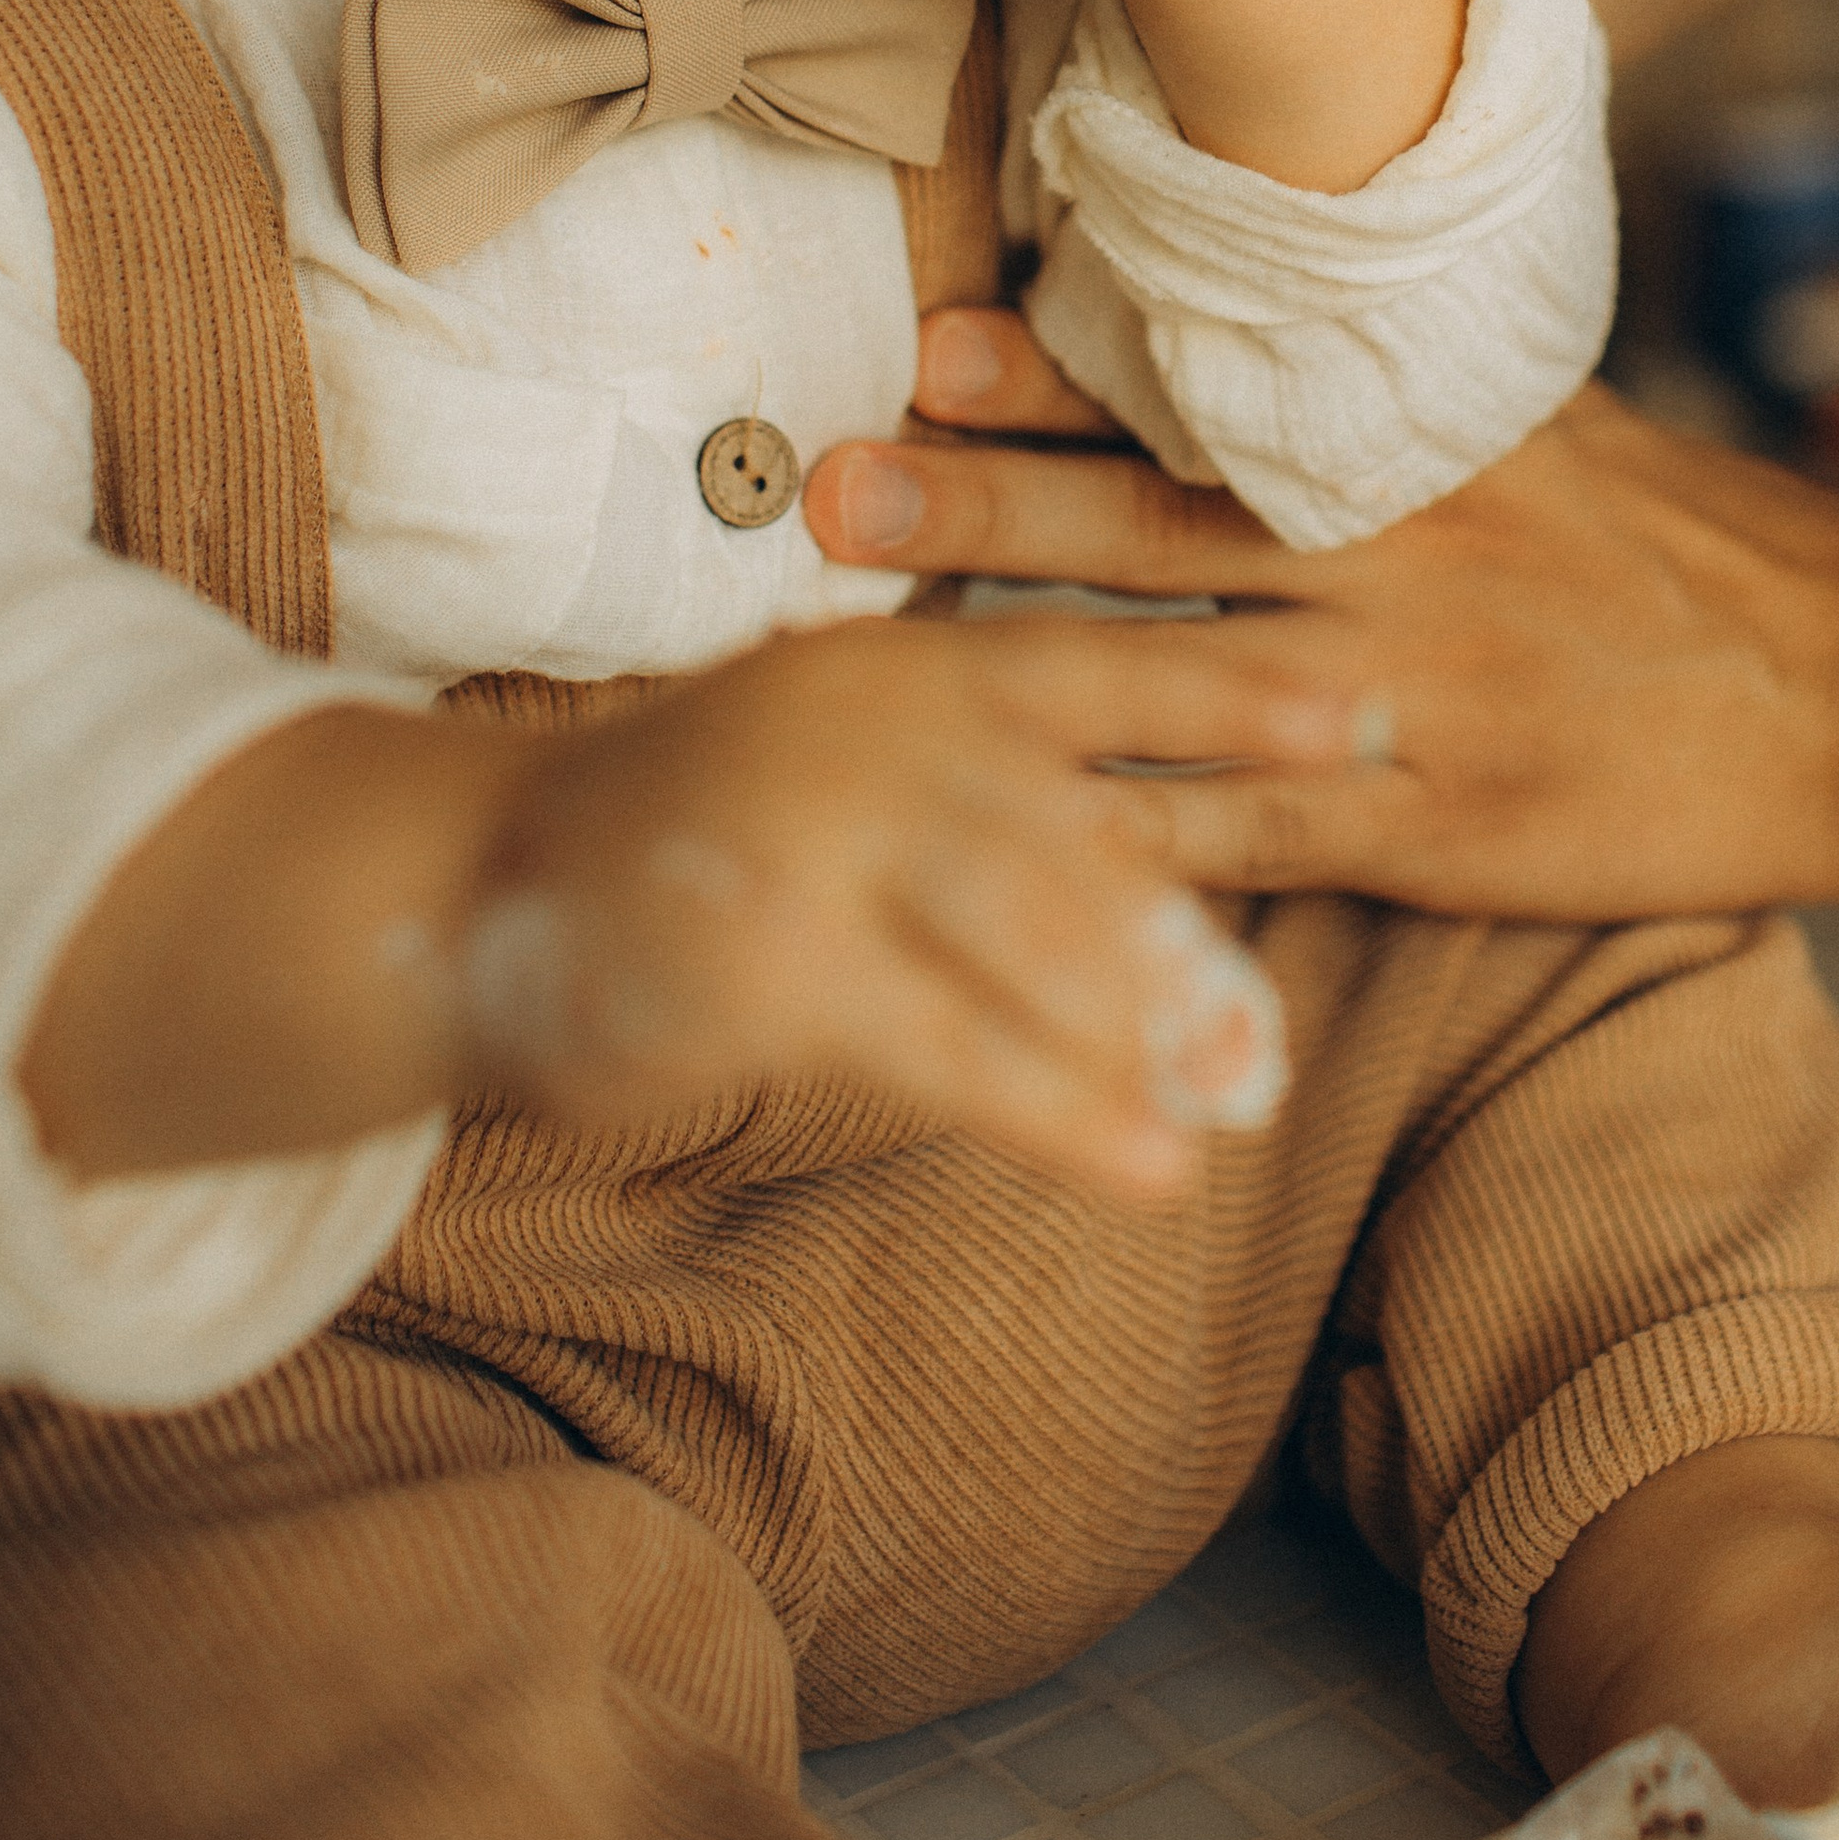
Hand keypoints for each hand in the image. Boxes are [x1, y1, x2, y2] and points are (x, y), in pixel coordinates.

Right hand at [454, 610, 1357, 1192]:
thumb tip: (1175, 883)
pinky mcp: (773, 959)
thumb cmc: (702, 828)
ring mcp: (818, 836)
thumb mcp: (847, 762)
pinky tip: (1147, 1171)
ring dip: (1142, 1032)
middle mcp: (873, 728)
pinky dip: (1061, 1116)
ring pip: (1033, 941)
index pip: (1097, 668)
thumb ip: (990, 796)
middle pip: (1080, 834)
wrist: (475, 882)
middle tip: (1279, 1025)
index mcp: (905, 668)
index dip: (1230, 692)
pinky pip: (952, 1052)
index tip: (1363, 708)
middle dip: (1190, 939)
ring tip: (1235, 1101)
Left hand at [806, 311, 1838, 926]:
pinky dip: (1127, 844)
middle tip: (832, 480)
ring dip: (1004, 662)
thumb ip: (1397, 396)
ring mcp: (1404, 692)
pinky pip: (1245, 835)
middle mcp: (1393, 549)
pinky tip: (1008, 846)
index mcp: (1416, 440)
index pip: (1209, 394)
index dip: (1062, 370)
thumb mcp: (1544, 426)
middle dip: (980, 499)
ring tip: (863, 654)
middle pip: (1148, 520)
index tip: (934, 340)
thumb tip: (1256, 328)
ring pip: (1170, 671)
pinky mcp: (1426, 825)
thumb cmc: (1682, 550)